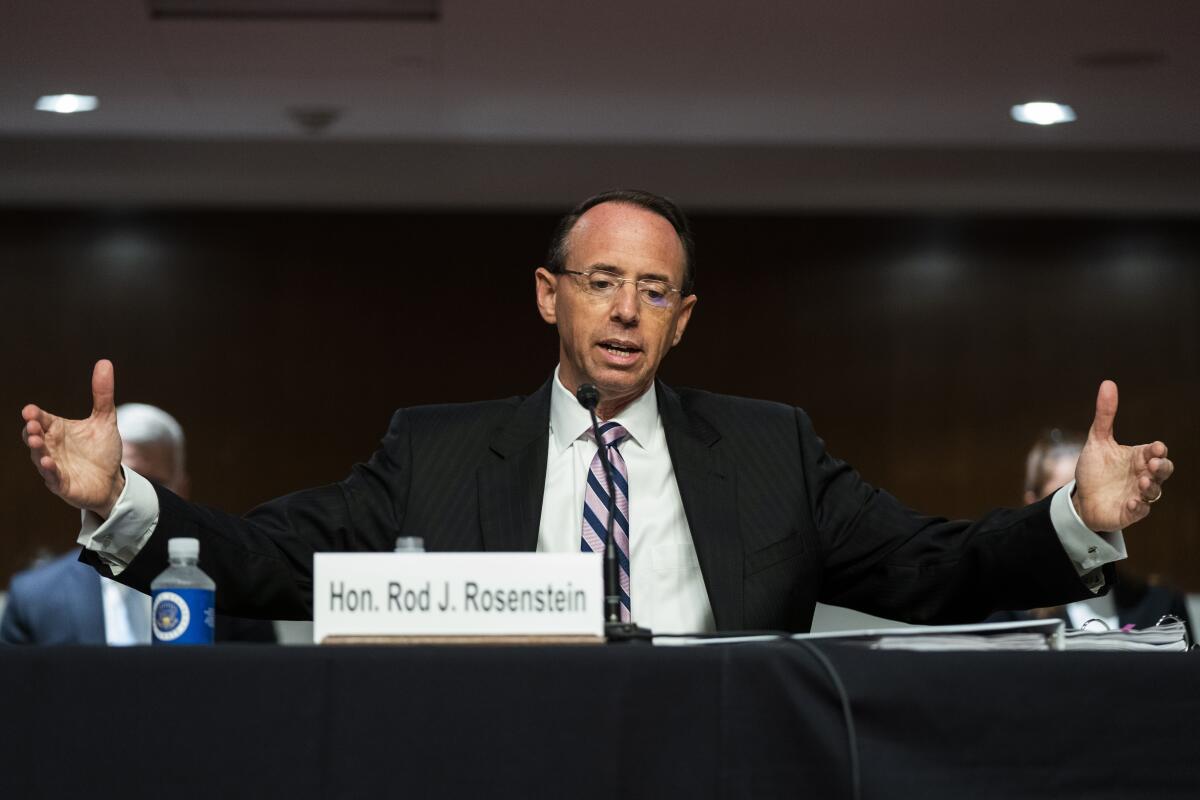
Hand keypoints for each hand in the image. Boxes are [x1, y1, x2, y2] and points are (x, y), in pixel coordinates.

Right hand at [21, 359, 124, 517]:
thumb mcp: (105, 420)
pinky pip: (52, 478)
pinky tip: (49, 463)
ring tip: (38, 441)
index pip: (41, 419)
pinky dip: (49, 471)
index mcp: (57, 430)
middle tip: (33, 423)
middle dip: (32, 430)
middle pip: (34, 437)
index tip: (30, 410)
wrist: (112, 480)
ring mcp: (55, 466)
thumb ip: (102, 394)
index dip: (34, 416)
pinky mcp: (62, 484)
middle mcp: (52, 447)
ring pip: (39, 457)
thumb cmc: (102, 450)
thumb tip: (104, 362)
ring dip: (37, 450)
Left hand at [1072, 380, 1174, 531]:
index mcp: (1139, 458)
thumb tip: (1108, 383)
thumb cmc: (1095, 469)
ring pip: (1154, 492)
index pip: (1155, 452)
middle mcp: (1142, 475)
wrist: (1081, 497)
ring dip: (1151, 487)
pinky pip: (1140, 511)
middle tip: (1154, 464)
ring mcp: (1138, 495)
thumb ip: (1105, 415)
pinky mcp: (1129, 512)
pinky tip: (1132, 503)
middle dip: (1163, 468)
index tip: (1155, 447)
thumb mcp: (1097, 440)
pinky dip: (1139, 507)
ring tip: (1142, 481)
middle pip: (1164, 471)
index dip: (1157, 450)